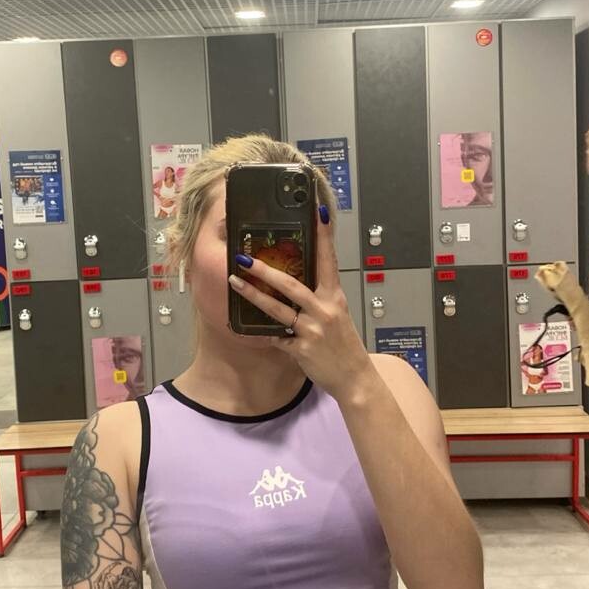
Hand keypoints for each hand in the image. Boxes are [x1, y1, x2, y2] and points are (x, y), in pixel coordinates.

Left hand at [228, 205, 374, 401]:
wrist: (354, 378)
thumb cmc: (344, 344)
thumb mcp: (337, 315)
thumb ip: (318, 299)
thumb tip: (295, 283)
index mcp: (334, 297)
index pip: (328, 259)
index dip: (323, 234)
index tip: (317, 210)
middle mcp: (324, 310)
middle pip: (292, 284)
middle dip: (266, 270)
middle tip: (245, 257)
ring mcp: (312, 330)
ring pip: (278, 308)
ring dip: (253, 294)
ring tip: (233, 280)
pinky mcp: (301, 349)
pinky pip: (277, 337)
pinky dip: (264, 331)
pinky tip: (246, 325)